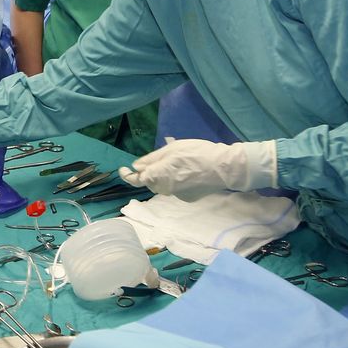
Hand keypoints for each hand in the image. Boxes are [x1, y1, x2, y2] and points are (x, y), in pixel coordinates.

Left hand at [120, 138, 276, 200]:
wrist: (224, 167)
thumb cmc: (197, 152)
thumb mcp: (172, 149)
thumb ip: (152, 159)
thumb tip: (136, 167)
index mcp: (160, 175)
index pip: (137, 180)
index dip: (127, 176)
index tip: (122, 169)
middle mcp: (166, 189)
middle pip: (150, 183)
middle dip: (149, 174)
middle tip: (156, 160)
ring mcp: (177, 195)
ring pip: (162, 187)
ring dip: (161, 177)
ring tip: (175, 164)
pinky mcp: (187, 198)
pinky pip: (175, 189)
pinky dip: (175, 181)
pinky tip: (187, 172)